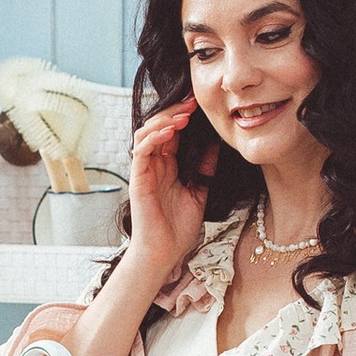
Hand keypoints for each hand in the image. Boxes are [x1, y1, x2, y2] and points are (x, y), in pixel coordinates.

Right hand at [124, 100, 211, 284]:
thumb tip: (217, 146)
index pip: (172, 132)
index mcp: (167, 166)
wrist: (164, 253)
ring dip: (164, 120)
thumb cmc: (178, 229)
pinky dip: (154, 137)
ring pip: (146, 133)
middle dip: (174, 112)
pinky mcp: (138, 178)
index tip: (200, 105)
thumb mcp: (199, 192)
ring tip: (184, 115)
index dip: (183, 116)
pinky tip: (170, 130)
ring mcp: (144, 171)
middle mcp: (154, 165)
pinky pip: (141, 150)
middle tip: (193, 103)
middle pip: (158, 127)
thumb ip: (205, 169)